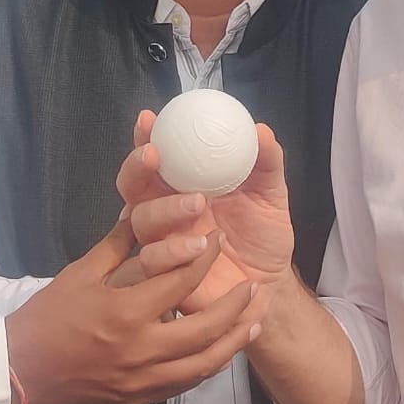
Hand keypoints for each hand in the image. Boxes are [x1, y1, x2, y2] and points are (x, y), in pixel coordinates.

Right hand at [4, 211, 263, 403]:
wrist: (20, 369)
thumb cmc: (48, 316)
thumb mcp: (80, 274)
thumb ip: (116, 246)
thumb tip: (141, 213)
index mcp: (126, 312)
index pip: (180, 282)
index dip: (204, 258)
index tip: (218, 241)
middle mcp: (142, 349)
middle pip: (206, 329)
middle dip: (236, 307)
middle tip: (254, 287)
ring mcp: (143, 379)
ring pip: (204, 364)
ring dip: (234, 343)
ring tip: (256, 322)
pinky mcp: (140, 397)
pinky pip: (186, 383)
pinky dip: (209, 366)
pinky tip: (223, 352)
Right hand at [115, 110, 295, 313]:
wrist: (271, 284)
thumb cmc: (263, 235)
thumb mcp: (270, 193)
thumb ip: (266, 162)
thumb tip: (260, 130)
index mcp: (182, 185)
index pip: (154, 158)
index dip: (146, 137)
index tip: (149, 119)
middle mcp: (165, 211)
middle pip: (131, 186)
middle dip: (136, 168)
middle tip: (154, 156)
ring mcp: (162, 242)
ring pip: (140, 221)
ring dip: (164, 208)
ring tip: (198, 203)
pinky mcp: (165, 276)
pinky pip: (154, 261)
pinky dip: (174, 251)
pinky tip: (202, 245)